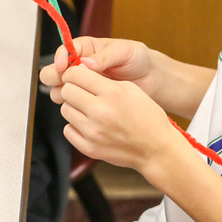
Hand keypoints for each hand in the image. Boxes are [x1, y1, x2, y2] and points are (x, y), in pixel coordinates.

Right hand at [39, 37, 155, 104]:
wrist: (150, 78)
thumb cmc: (138, 58)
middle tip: (66, 82)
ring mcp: (82, 84)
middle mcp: (79, 66)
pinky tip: (86, 105)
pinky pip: (71, 103)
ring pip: (58, 89)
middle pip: (53, 71)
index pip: (64, 51)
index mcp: (86, 48)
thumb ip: (105, 56)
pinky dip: (73, 105)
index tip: (63, 66)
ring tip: (81, 95)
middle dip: (56, 77)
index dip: (60, 58)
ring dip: (64, 92)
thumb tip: (86, 63)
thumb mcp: (124, 51)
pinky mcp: (87, 99)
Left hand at [57, 64, 188, 174]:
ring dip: (74, 107)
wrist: (156, 148)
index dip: (74, 73)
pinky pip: (68, 129)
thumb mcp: (131, 89)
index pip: (75, 74)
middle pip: (66, 91)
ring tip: (89, 110)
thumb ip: (104, 80)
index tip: (78, 76)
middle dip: (73, 88)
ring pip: (65, 109)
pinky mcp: (89, 148)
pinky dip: (76, 126)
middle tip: (83, 92)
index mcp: (112, 93)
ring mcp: (93, 132)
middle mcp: (100, 112)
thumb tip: (79, 73)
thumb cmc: (147, 116)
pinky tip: (90, 125)